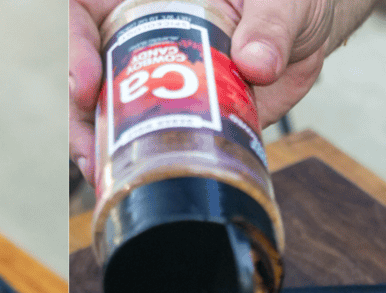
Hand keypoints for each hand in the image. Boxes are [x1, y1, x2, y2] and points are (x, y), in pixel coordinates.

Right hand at [70, 0, 335, 183]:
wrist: (310, 33)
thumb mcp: (283, 0)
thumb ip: (270, 24)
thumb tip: (256, 64)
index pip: (85, 13)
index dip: (74, 46)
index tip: (87, 84)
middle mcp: (142, 35)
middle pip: (86, 71)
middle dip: (80, 113)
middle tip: (89, 150)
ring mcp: (153, 78)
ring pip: (105, 109)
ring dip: (98, 144)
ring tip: (102, 174)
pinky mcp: (174, 114)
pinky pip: (144, 137)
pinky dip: (135, 162)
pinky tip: (129, 181)